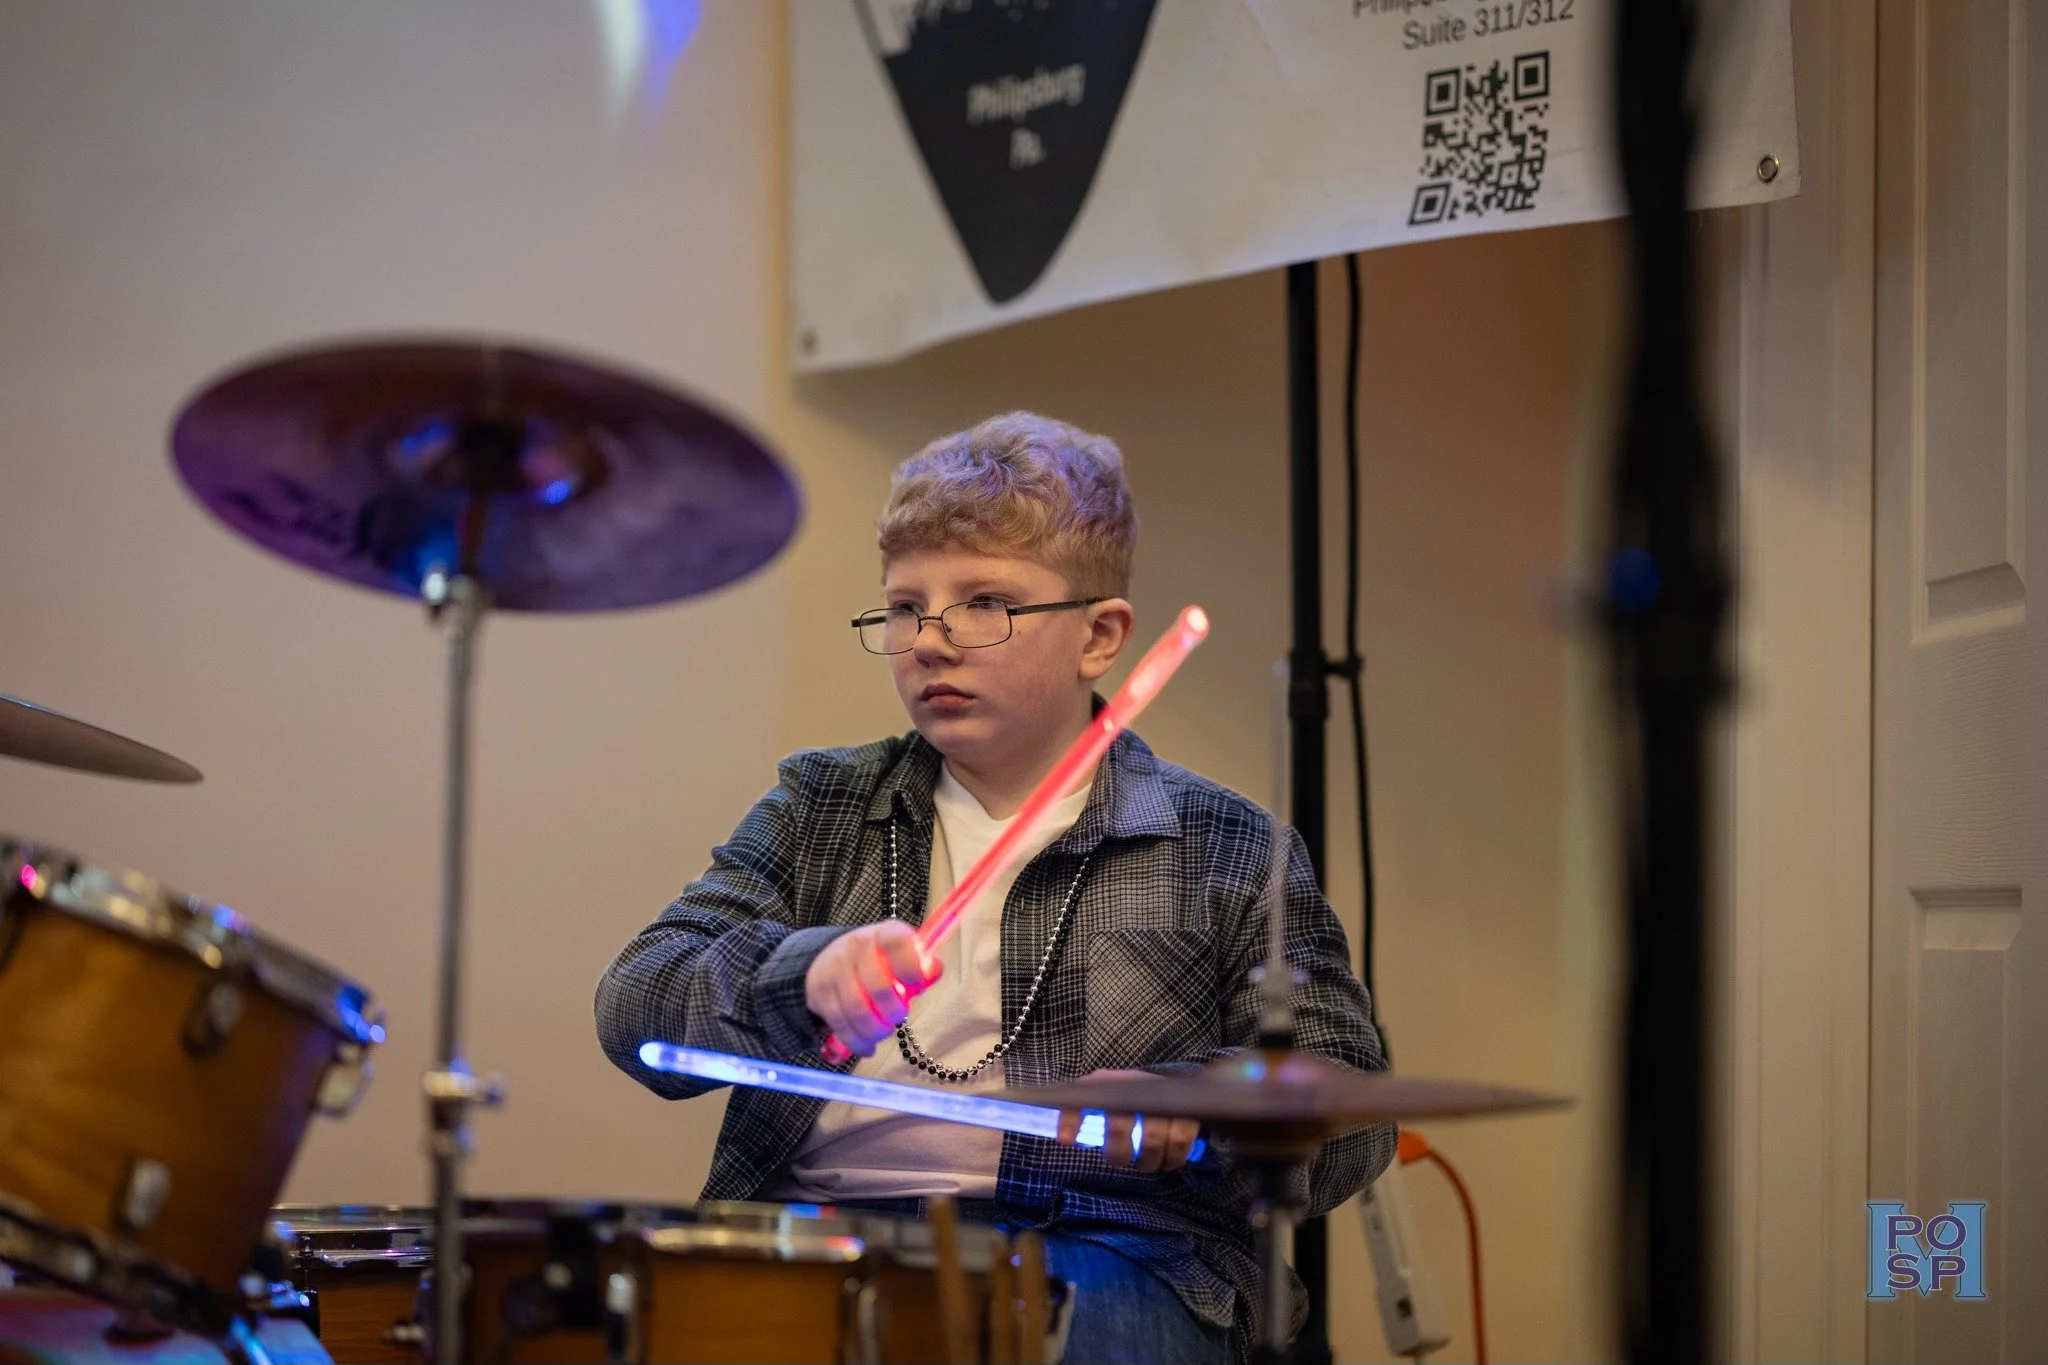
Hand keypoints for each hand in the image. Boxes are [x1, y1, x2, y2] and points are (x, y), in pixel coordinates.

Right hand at [804, 920, 940, 1058]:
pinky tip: (868, 1046)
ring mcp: (835, 968)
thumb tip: (933, 969)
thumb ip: (923, 964)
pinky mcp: (821, 992)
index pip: (896, 943)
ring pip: (858, 1011)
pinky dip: (857, 1041)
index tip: (916, 988)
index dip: (910, 969)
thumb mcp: (903, 954)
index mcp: (884, 933)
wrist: (831, 958)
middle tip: (899, 1016)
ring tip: (884, 1031)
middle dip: (894, 1012)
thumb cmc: (879, 961)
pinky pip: (840, 1024)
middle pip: (878, 987)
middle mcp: (856, 946)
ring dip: (876, 1030)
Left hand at [1054, 1069, 1201, 1172]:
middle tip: (1118, 1159)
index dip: (1071, 1119)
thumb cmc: (1130, 1096)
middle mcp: (1137, 1086)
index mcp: (1110, 1082)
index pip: (1083, 1099)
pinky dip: (1172, 1158)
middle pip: (1120, 1125)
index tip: (1066, 1141)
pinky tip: (1166, 1161)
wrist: (1172, 1085)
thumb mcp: (1103, 1095)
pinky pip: (1179, 1142)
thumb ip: (1081, 1112)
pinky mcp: (1188, 1113)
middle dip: (1118, 1152)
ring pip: (1151, 1140)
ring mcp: (1164, 1099)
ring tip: (1144, 1163)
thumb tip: (1065, 1138)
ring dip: (1146, 1160)